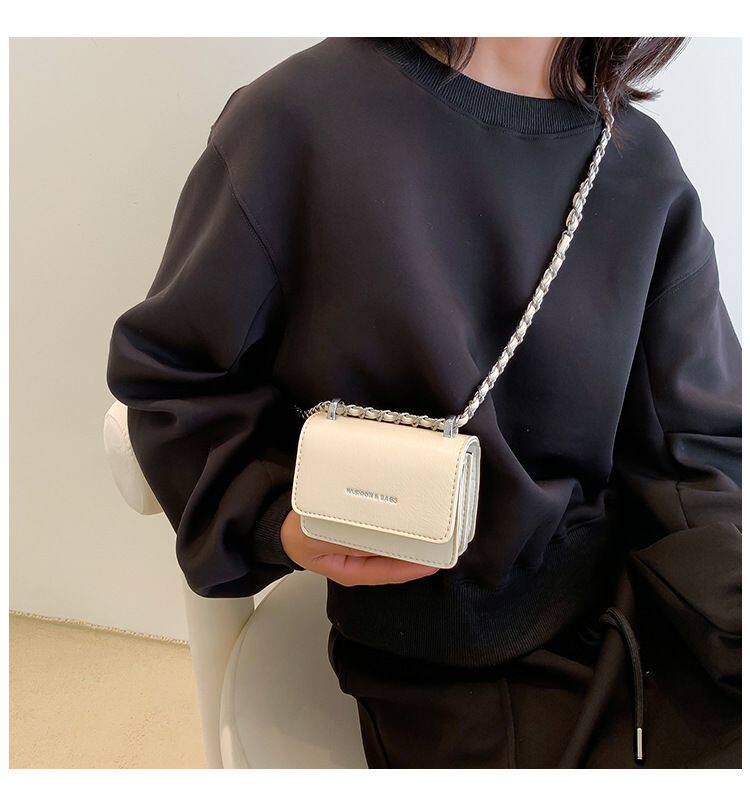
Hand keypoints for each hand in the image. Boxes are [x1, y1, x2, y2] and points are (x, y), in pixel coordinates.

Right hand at [280, 510, 437, 586]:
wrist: (284, 526)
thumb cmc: (298, 535)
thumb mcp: (318, 539)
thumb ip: (346, 541)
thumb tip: (376, 539)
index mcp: (353, 572)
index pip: (390, 573)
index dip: (413, 567)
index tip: (434, 560)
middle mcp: (363, 560)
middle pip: (397, 559)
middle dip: (419, 552)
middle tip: (442, 541)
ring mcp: (365, 546)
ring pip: (394, 544)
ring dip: (412, 536)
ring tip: (433, 527)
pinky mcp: (365, 529)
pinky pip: (386, 529)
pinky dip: (399, 522)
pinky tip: (410, 513)